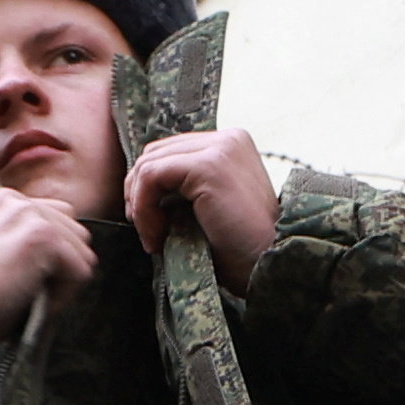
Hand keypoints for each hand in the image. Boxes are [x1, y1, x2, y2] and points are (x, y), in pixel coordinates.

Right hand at [0, 187, 98, 341]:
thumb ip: (18, 238)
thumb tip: (67, 249)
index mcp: (1, 201)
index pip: (58, 220)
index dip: (50, 258)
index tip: (23, 282)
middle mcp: (15, 200)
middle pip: (75, 233)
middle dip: (61, 268)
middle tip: (29, 293)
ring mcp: (29, 214)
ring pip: (82, 251)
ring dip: (63, 282)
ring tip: (29, 297)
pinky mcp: (42, 236)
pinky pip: (81, 270)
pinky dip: (64, 296)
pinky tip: (32, 303)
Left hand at [118, 126, 274, 290]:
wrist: (267, 266)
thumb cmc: (240, 248)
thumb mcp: (209, 207)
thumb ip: (185, 187)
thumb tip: (137, 185)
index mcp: (231, 144)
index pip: (171, 151)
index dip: (149, 187)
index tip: (151, 223)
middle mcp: (228, 138)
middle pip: (156, 152)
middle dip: (140, 194)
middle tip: (147, 231)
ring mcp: (220, 148)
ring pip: (149, 163)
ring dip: (140, 205)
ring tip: (154, 238)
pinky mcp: (208, 166)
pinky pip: (152, 176)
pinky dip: (144, 208)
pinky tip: (156, 237)